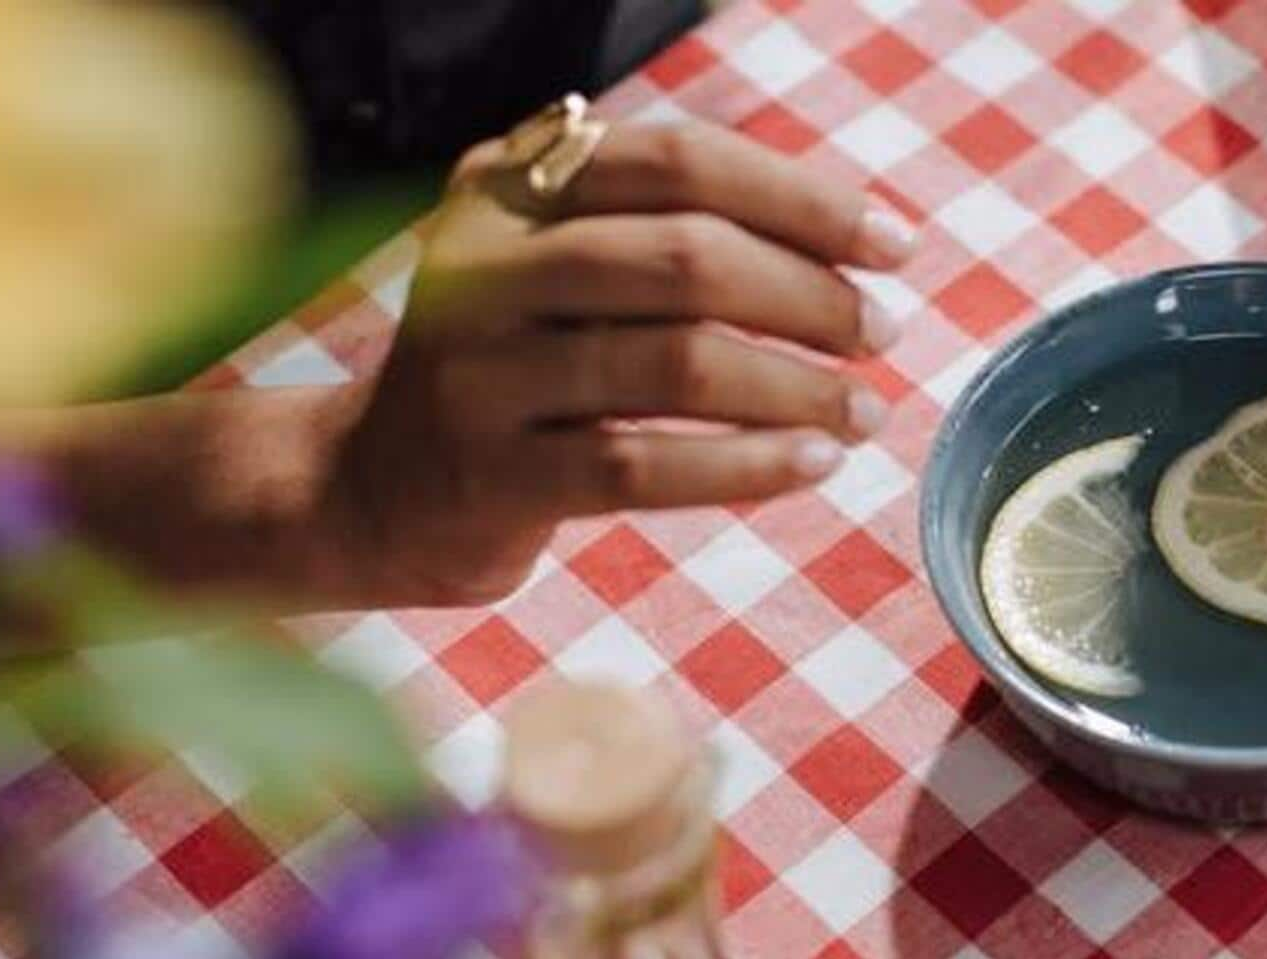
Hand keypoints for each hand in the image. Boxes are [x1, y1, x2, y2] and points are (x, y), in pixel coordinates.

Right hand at [320, 122, 917, 606]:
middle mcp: (485, 266)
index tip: (894, 245)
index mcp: (511, 188)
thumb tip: (848, 236)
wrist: (372, 487)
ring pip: (676, 366)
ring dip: (798, 389)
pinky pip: (644, 467)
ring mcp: (480, 373)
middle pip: (686, 258)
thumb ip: (658, 226)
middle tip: (883, 334)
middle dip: (811, 296)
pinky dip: (746, 466)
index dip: (802, 199)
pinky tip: (812, 467)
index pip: (680, 162)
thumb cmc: (513, 370)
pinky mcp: (491, 475)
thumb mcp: (552, 268)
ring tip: (863, 412)